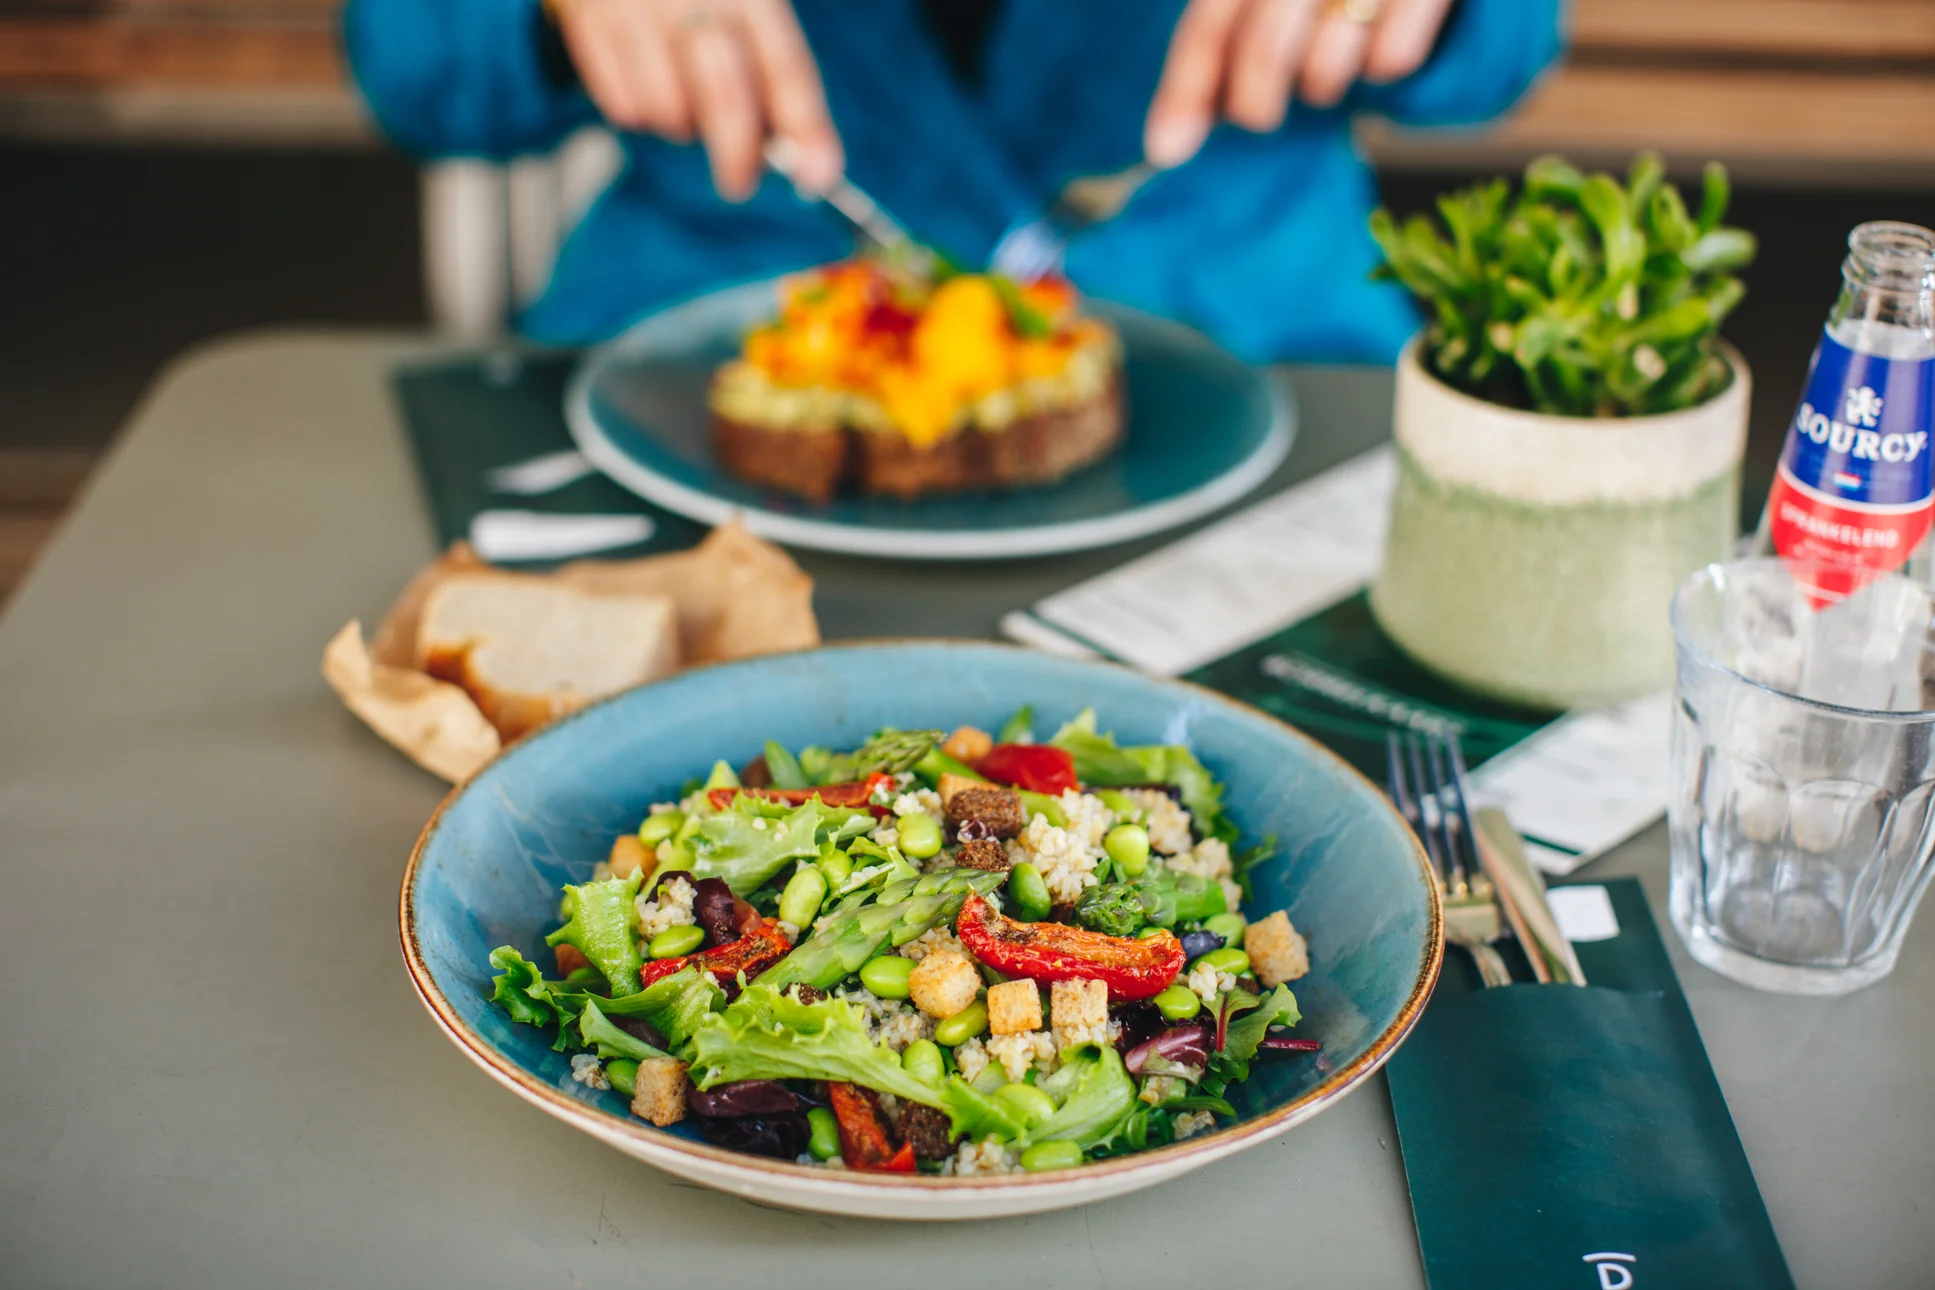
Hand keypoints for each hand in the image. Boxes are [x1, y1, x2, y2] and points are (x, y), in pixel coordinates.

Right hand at [552, 0, 841, 200]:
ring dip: (679, 124)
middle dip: (737, 152)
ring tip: (678, 97)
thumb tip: (805, 159)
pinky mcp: (588, 21)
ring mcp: (636, 6)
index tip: (819, 179)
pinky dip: (637, 111)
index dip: (807, 128)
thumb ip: (770, 73)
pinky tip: (641, 80)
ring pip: (668, 108)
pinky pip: (622, 104)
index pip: (786, 67)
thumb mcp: (740, 5)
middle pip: (724, 94)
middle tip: (738, 183)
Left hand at [1145, 0, 1453, 167]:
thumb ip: (1225, 38)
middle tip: (1259, 114)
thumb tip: (1170, 139)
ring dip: (1320, 82)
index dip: (1185, 86)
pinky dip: (1380, 66)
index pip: (1212, 18)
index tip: (1166, 150)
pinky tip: (1377, 40)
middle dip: (1255, 101)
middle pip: (1266, 47)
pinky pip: (1393, 59)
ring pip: (1330, 60)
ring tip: (1326, 62)